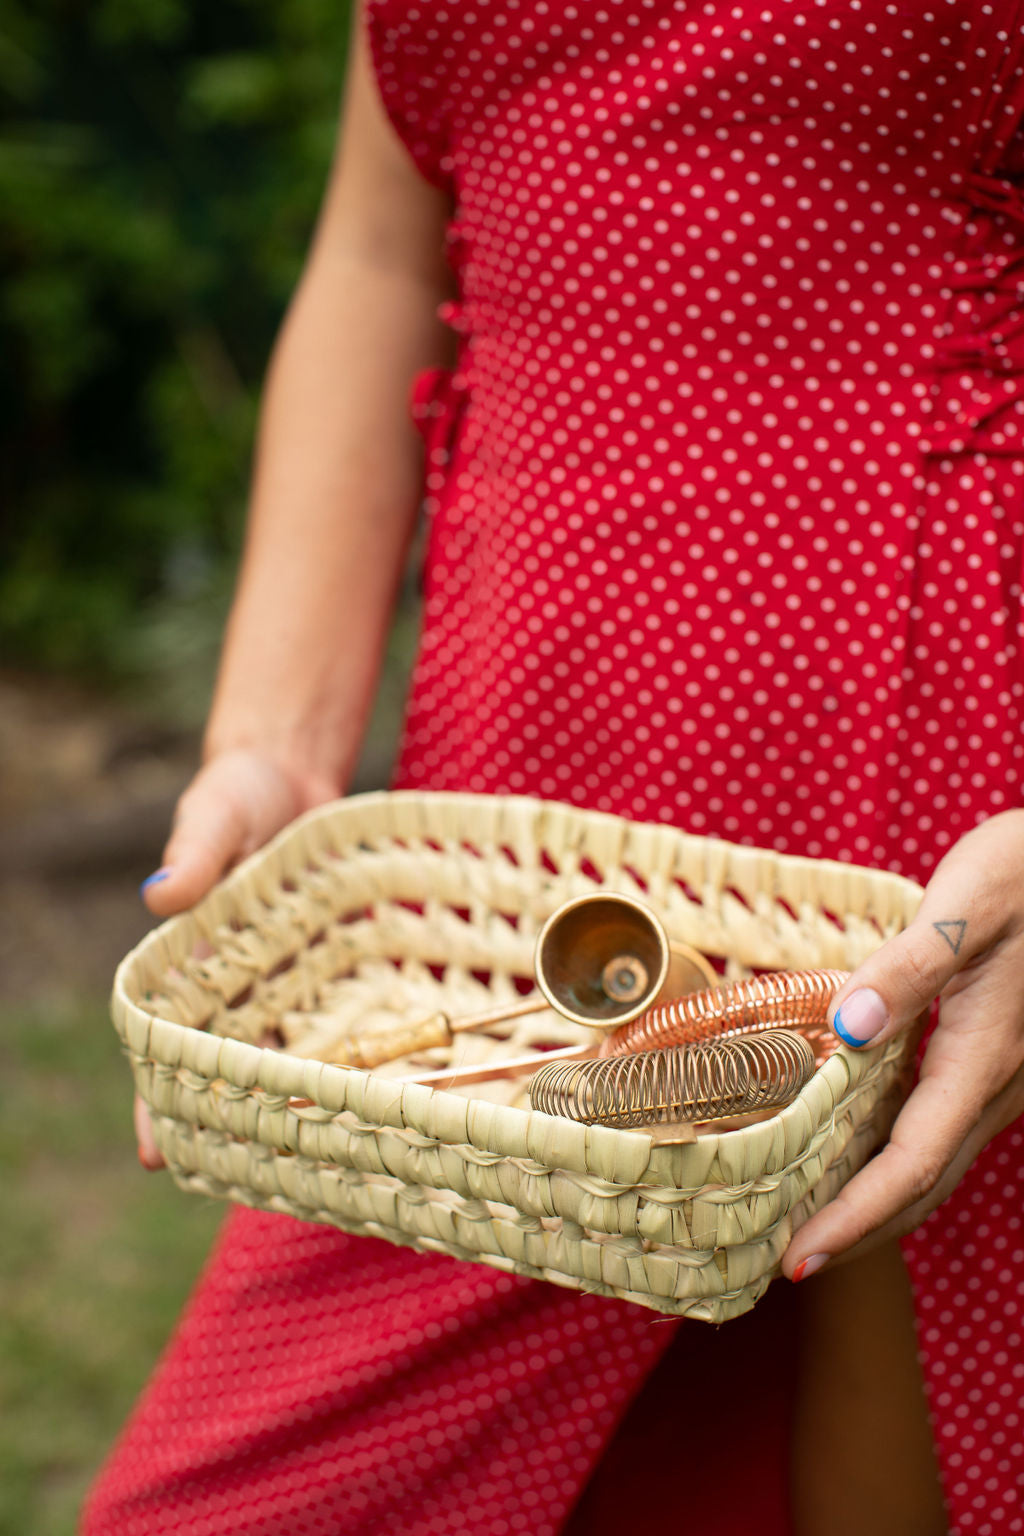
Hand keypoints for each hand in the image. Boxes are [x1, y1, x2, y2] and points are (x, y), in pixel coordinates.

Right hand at [135, 748, 339, 1168]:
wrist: (294, 770)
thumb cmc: (237, 792)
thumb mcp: (213, 813)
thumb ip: (196, 854)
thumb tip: (162, 896)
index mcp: (190, 962)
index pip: (163, 1040)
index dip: (156, 1100)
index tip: (158, 1155)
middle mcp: (239, 986)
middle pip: (234, 1069)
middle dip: (244, 1123)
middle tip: (266, 1178)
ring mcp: (292, 983)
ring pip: (298, 1055)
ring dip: (314, 1099)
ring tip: (340, 1152)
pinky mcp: (338, 967)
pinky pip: (351, 1014)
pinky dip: (365, 1047)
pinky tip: (394, 1083)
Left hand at [783, 809, 1023, 1279]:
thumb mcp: (966, 906)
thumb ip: (909, 968)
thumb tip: (848, 1027)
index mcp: (984, 1058)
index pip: (911, 1164)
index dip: (854, 1218)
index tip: (799, 1258)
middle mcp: (998, 1085)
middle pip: (924, 1186)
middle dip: (859, 1232)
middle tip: (790, 1263)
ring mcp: (1003, 1078)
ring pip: (937, 1164)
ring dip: (877, 1203)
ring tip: (813, 1220)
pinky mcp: (997, 1060)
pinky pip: (943, 1131)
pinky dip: (896, 1161)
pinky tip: (855, 1149)